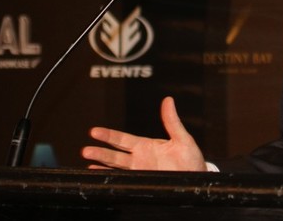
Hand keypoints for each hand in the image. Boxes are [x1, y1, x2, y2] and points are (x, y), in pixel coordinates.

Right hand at [81, 97, 206, 170]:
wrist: (196, 179)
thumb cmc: (191, 160)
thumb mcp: (183, 139)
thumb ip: (172, 121)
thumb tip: (168, 100)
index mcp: (146, 146)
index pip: (123, 139)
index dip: (109, 136)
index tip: (94, 131)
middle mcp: (139, 158)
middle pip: (114, 154)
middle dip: (100, 152)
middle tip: (85, 150)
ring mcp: (139, 171)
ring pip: (115, 167)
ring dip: (101, 165)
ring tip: (87, 162)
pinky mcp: (141, 183)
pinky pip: (122, 180)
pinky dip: (109, 178)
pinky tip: (97, 175)